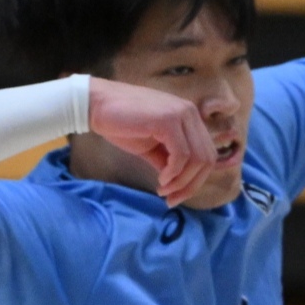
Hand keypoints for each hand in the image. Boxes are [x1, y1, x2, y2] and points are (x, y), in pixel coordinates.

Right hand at [85, 78, 220, 205]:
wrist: (96, 105)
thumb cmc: (122, 125)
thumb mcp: (152, 148)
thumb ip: (169, 161)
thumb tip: (182, 183)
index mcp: (189, 118)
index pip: (207, 154)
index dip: (196, 180)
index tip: (175, 196)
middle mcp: (190, 113)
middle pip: (207, 159)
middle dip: (190, 185)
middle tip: (171, 199)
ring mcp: (181, 114)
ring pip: (198, 159)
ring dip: (182, 182)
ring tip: (163, 190)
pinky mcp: (168, 120)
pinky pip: (182, 155)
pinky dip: (174, 173)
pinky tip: (161, 179)